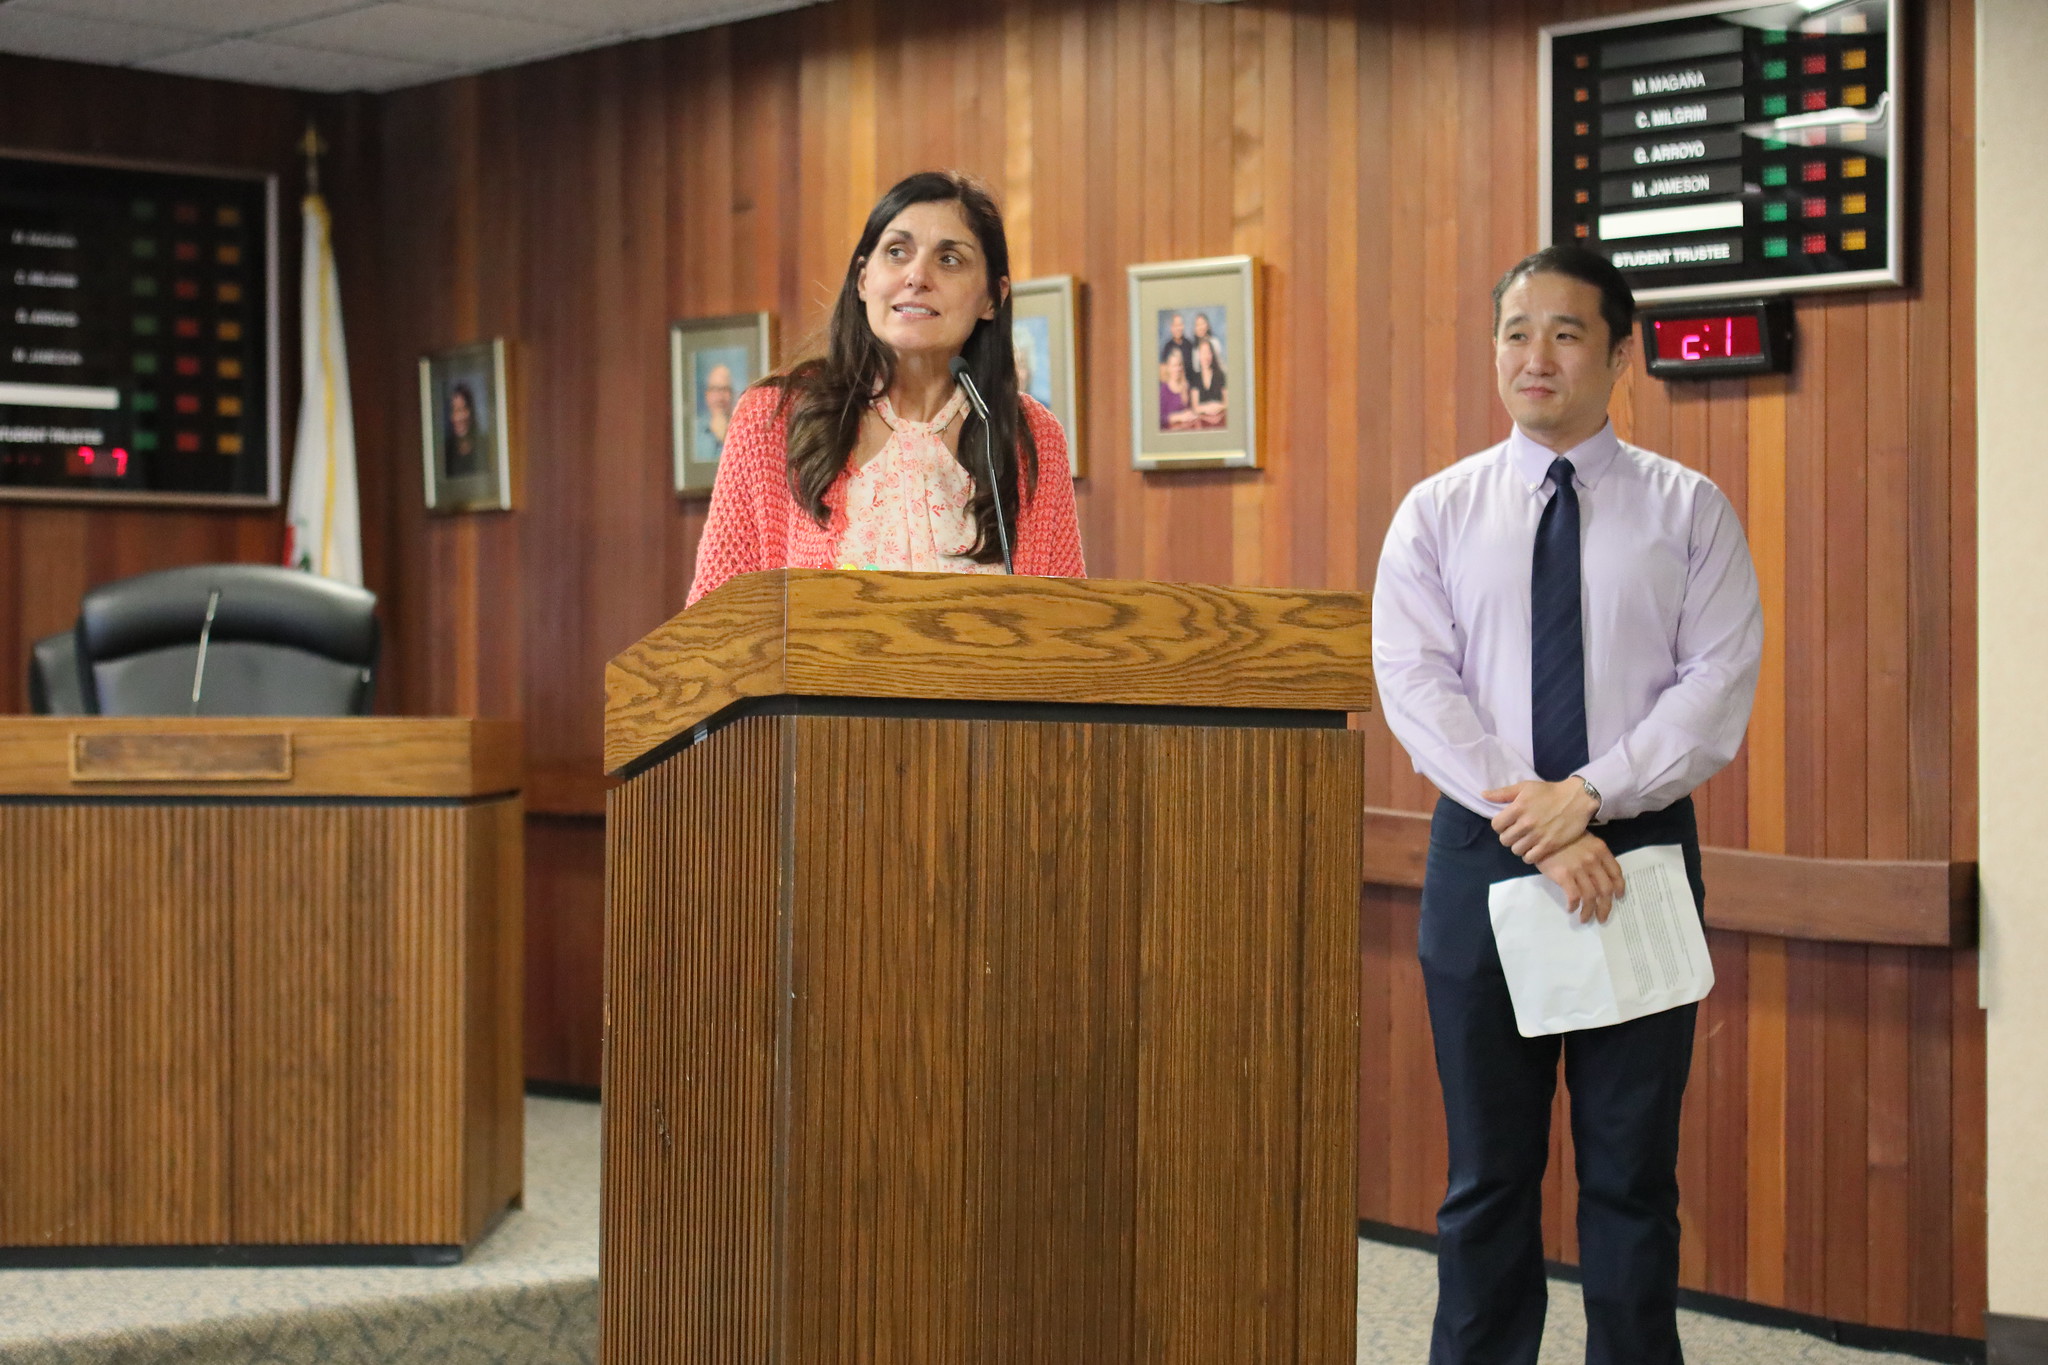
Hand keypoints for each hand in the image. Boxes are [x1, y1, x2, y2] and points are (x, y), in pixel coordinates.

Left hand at [1483, 778, 1597, 863]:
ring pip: (1516, 850)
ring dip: (1519, 846)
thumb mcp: (1524, 787)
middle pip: (1504, 840)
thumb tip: (1483, 795)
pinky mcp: (1549, 845)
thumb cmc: (1549, 792)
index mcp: (1517, 808)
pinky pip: (1530, 858)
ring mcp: (1537, 836)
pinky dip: (1529, 855)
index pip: (1496, 825)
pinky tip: (1534, 848)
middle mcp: (1526, 823)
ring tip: (1526, 840)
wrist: (1577, 799)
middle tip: (1517, 833)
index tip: (1508, 823)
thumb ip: (1503, 793)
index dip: (1500, 825)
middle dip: (1509, 836)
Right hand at [1536, 834, 1625, 923]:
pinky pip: (1574, 896)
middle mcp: (1593, 859)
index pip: (1616, 873)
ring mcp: (1579, 868)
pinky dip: (1574, 906)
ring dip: (1589, 911)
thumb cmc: (1560, 837)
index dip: (1619, 888)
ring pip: (1590, 897)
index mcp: (1600, 850)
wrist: (1538, 833)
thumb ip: (1594, 855)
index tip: (1618, 897)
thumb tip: (1599, 877)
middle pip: (1605, 889)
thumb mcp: (1583, 840)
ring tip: (1584, 918)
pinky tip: (1571, 909)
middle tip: (1602, 917)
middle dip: (1605, 907)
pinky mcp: (1564, 875)